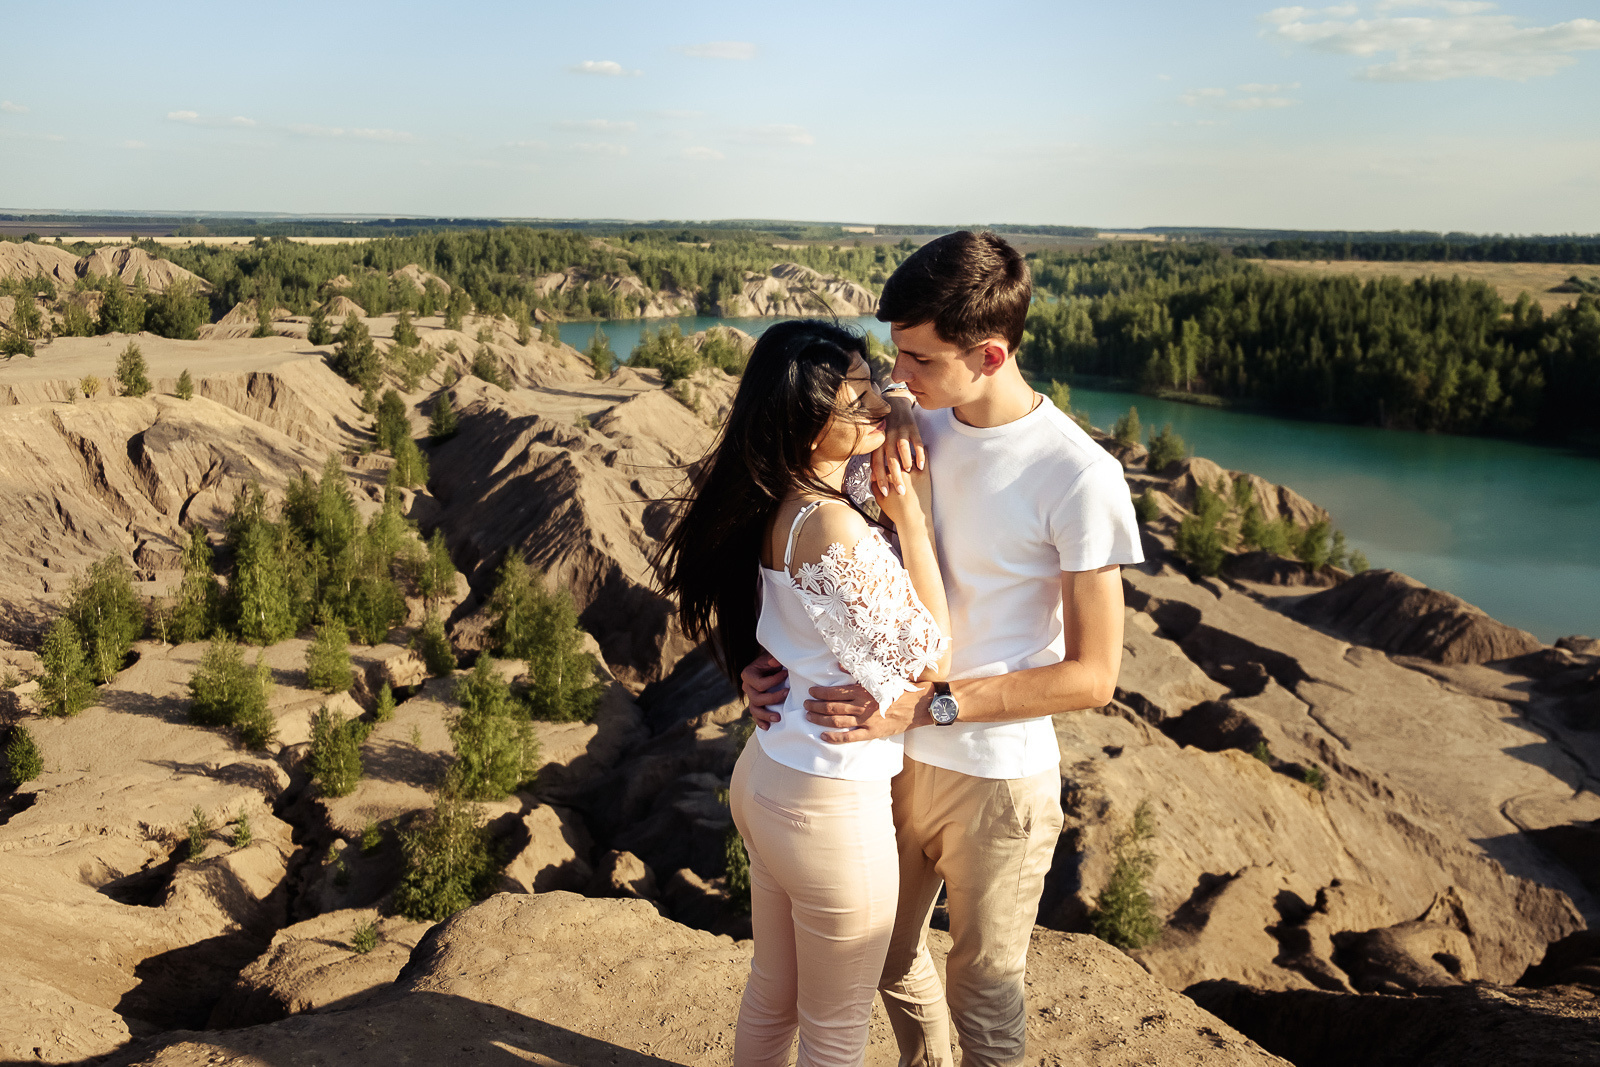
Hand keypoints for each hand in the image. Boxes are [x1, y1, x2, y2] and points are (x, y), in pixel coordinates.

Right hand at [741, 653, 787, 730]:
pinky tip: (767, 727)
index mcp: (748, 675)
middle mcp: (747, 687)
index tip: (785, 674)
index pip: (760, 684)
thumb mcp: (772, 656)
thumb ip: (773, 658)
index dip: (774, 681)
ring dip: (766, 715)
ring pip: (755, 710)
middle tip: (786, 693)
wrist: (770, 664)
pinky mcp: (756, 704)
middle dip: (772, 698)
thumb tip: (774, 663)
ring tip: (778, 718)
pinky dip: (761, 722)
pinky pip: (756, 716)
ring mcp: (750, 697)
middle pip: (757, 698)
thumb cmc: (772, 660)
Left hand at [805, 681, 931, 742]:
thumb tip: (839, 664)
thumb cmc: (900, 687)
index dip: (819, 693)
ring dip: (820, 719)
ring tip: (809, 717)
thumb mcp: (880, 674)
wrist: (920, 705)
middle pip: (831, 707)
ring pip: (836, 721)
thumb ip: (858, 670)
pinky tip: (823, 736)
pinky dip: (834, 737)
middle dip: (815, 706)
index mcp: (862, 690)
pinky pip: (849, 737)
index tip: (811, 692)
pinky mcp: (872, 733)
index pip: (834, 692)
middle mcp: (861, 706)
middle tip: (805, 704)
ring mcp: (866, 721)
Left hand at [871, 395, 924, 497]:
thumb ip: (876, 459)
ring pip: (902, 449)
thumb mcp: (878, 443)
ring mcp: (900, 433)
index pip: (878, 465)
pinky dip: (919, 453)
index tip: (886, 493)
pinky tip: (921, 464)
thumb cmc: (884, 429)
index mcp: (878, 445)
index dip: (881, 479)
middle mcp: (887, 439)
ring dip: (906, 462)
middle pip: (891, 460)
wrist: (894, 404)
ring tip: (909, 473)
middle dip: (896, 477)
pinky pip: (916, 442)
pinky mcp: (911, 428)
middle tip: (901, 491)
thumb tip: (873, 479)